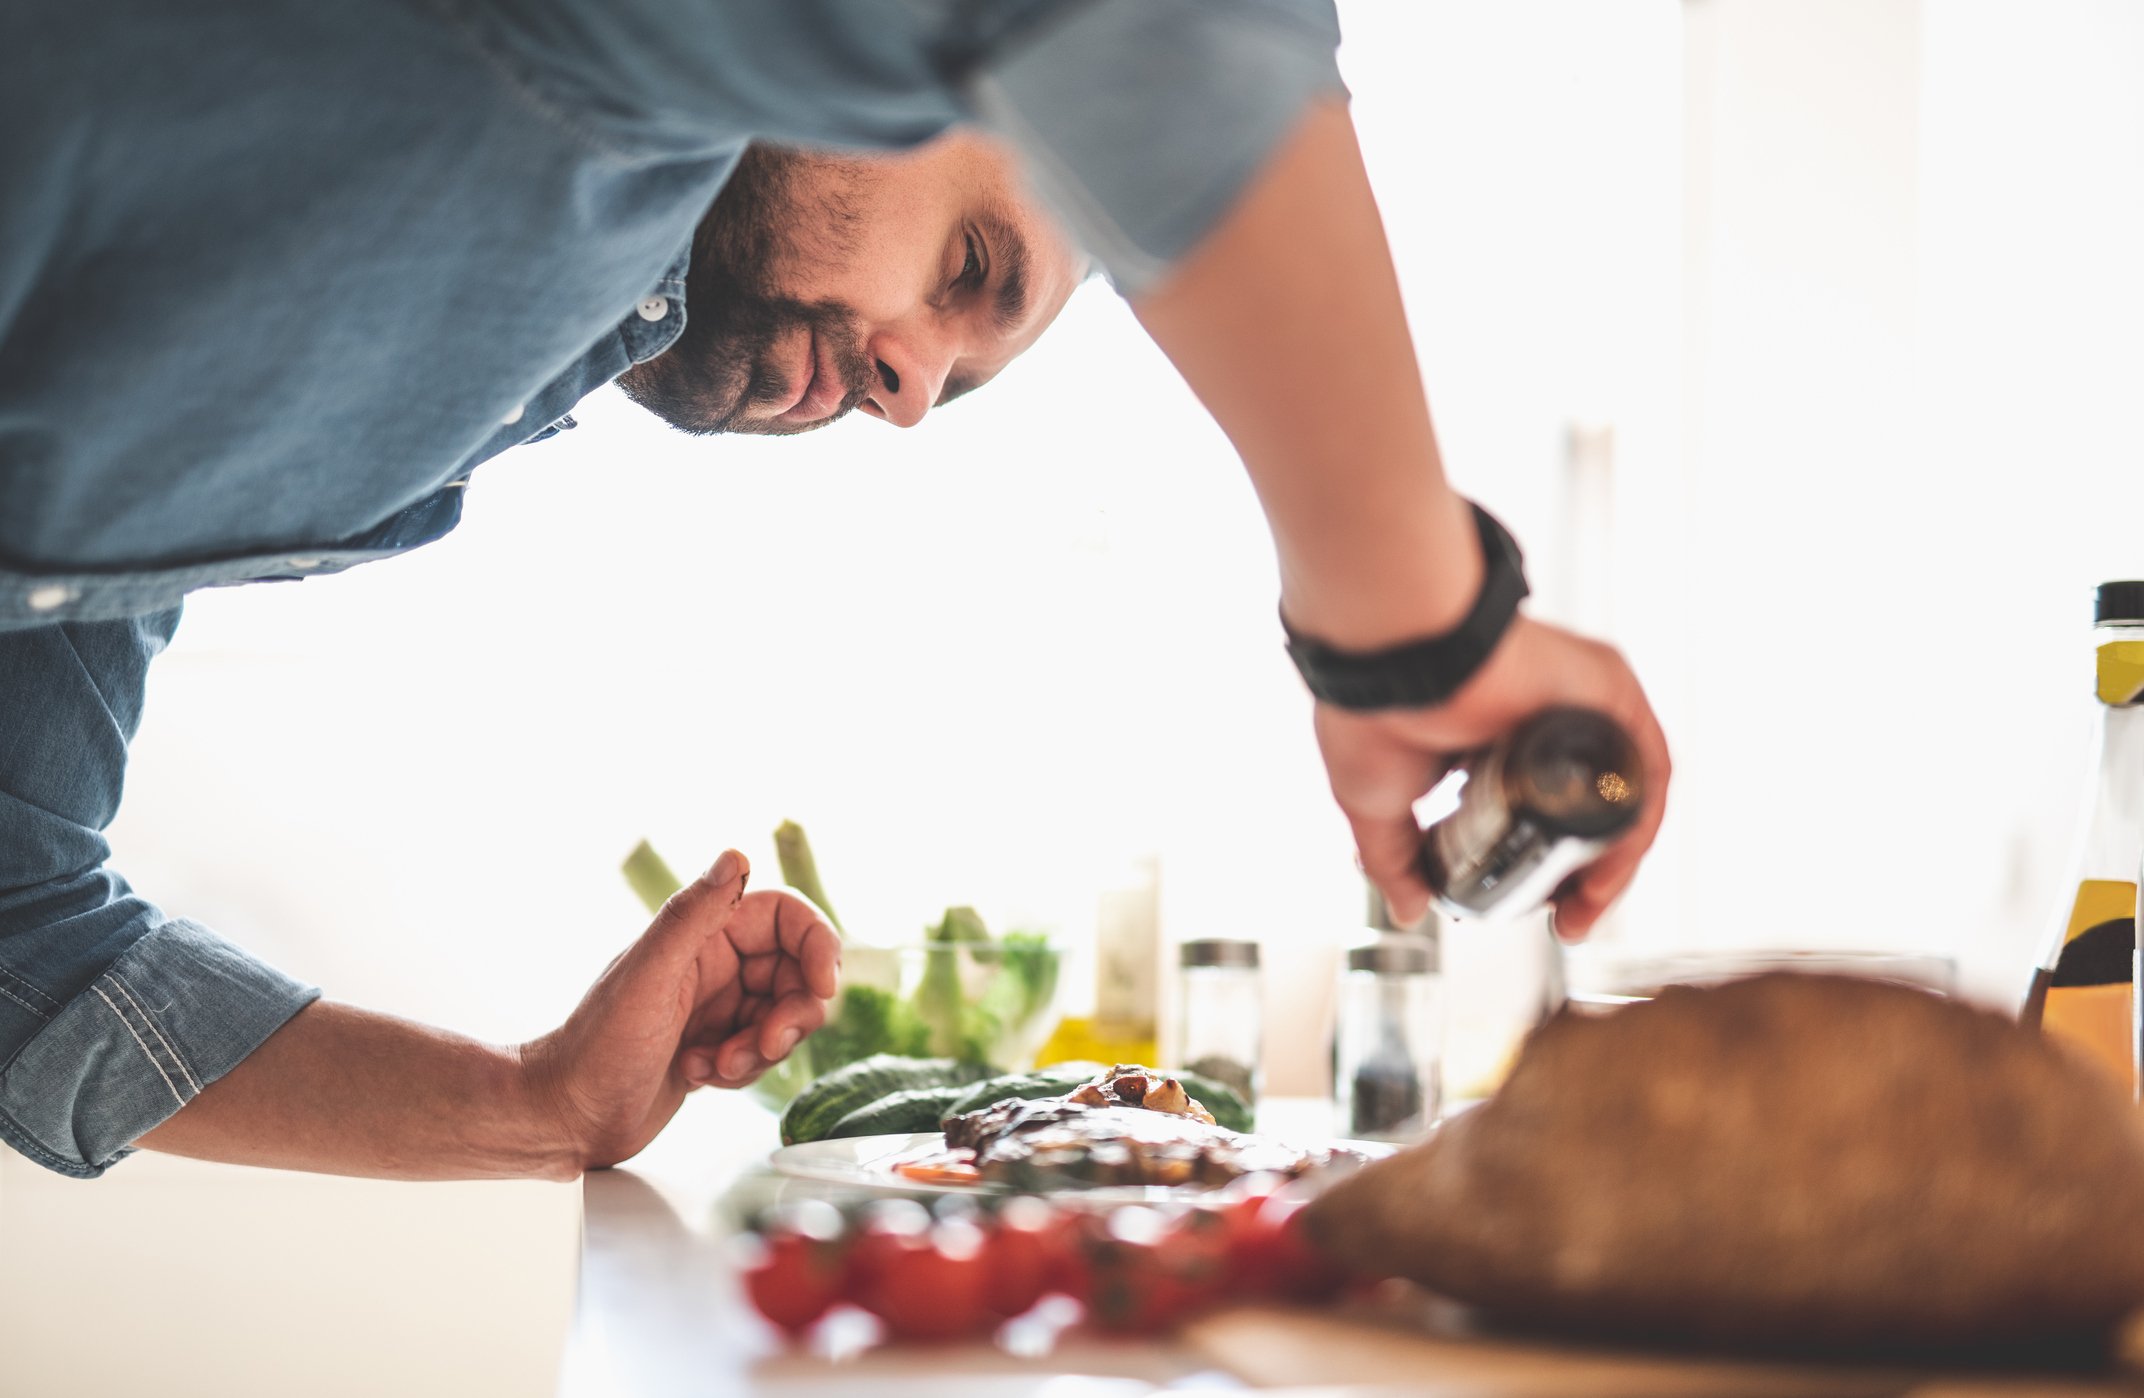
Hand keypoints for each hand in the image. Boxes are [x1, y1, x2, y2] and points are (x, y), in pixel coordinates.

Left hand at [519, 849, 839, 1169]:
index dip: (817, 945)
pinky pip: (763, 1051)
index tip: (822, 986)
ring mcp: (717, 1007)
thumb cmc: (594, 1049)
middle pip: (795, 973)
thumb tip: (736, 855)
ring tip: (716, 1066)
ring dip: (763, 1048)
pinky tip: (699, 1076)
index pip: (787, 917)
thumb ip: (691, 916)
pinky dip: (743, 1069)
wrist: (566, 1118)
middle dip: (791, 1014)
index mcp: (702, 934)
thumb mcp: (649, 977)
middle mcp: (714, 964)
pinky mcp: (717, 1046)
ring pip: (785, 1017)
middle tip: (764, 1044)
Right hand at [1314, 615, 1670, 940]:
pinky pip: (1643, 770)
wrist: (1391, 663)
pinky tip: (1606, 873)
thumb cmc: (1371, 713)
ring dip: (1613, 861)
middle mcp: (1542, 718)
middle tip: (1566, 919)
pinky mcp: (1609, 690)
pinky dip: (1635, 827)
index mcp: (1491, 738)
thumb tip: (1409, 910)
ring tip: (1584, 909)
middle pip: (1585, 808)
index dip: (1540, 868)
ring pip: (1620, 794)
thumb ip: (1394, 861)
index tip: (1527, 907)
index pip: (1537, 812)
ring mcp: (1579, 703)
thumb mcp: (1377, 807)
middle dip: (1582, 874)